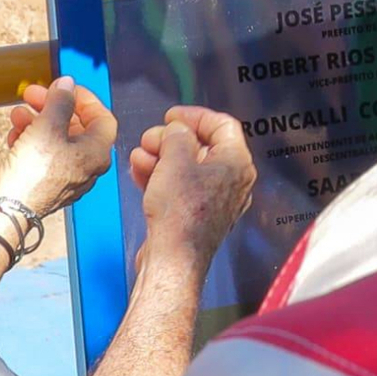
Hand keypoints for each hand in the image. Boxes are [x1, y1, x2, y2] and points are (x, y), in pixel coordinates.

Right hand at [0, 79, 117, 214]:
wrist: (7, 209)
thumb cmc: (33, 172)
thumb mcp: (48, 126)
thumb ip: (61, 101)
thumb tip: (68, 85)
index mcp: (97, 153)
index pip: (103, 117)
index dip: (84, 98)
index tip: (64, 88)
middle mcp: (86, 167)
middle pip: (76, 126)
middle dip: (53, 107)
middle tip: (33, 95)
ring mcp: (66, 177)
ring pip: (55, 139)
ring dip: (37, 121)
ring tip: (18, 115)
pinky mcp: (45, 184)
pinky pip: (42, 155)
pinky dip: (30, 141)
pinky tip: (15, 135)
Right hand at [132, 105, 258, 262]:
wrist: (173, 259)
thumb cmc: (181, 214)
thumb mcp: (175, 160)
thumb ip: (177, 136)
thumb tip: (177, 131)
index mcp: (237, 163)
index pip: (222, 125)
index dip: (195, 116)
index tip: (172, 116)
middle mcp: (232, 181)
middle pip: (203, 146)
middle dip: (171, 139)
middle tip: (150, 138)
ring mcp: (216, 201)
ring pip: (188, 168)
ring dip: (162, 157)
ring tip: (139, 154)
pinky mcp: (198, 216)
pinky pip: (182, 188)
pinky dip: (162, 177)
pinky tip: (141, 172)